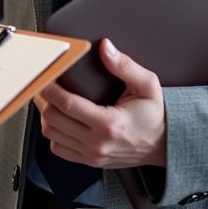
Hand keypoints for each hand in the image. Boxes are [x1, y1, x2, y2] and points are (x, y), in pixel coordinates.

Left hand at [34, 38, 166, 168]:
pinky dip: (52, 133)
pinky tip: (58, 119)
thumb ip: (125, 65)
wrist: (164, 145)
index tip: (46, 76)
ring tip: (48, 98)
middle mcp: (98, 142)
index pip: (68, 105)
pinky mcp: (89, 161)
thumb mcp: (147, 85)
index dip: (51, 89)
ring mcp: (92, 155)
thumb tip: (105, 47)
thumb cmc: (155, 115)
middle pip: (54, 120)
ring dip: (45, 115)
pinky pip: (58, 149)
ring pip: (51, 135)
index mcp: (110, 123)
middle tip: (43, 83)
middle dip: (43, 99)